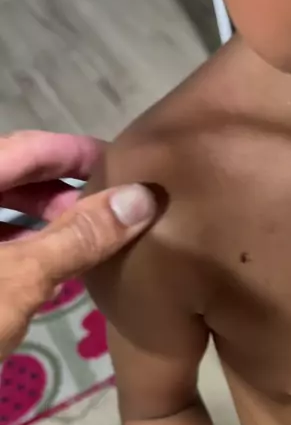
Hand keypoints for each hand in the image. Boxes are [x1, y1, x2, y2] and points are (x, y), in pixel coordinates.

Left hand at [0, 131, 162, 357]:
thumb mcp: (20, 277)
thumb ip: (78, 237)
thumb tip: (143, 199)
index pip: (30, 148)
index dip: (80, 153)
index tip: (129, 167)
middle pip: (18, 178)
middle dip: (69, 193)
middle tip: (119, 211)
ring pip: (6, 213)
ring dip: (51, 225)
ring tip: (99, 241)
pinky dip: (29, 252)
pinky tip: (61, 272)